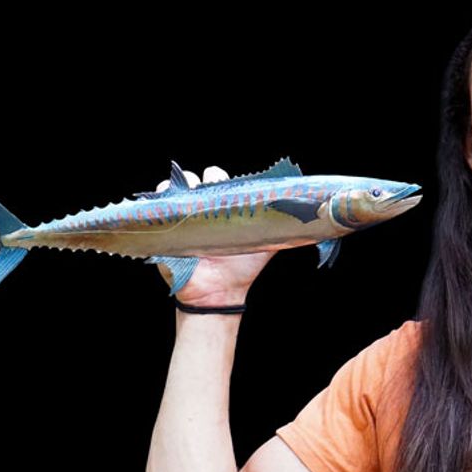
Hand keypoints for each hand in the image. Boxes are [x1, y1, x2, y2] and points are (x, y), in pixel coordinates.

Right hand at [155, 164, 274, 308]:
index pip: (223, 180)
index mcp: (226, 208)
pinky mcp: (168, 225)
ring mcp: (185, 215)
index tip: (229, 187)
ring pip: (181, 184)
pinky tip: (172, 197)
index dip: (224, 178)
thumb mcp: (267, 244)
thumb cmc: (242, 268)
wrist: (219, 292)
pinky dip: (163, 193)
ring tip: (194, 197)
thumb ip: (284, 229)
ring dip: (187, 183)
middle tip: (212, 195)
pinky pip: (160, 200)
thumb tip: (311, 217)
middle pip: (203, 179)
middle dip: (208, 179)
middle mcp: (205, 208)